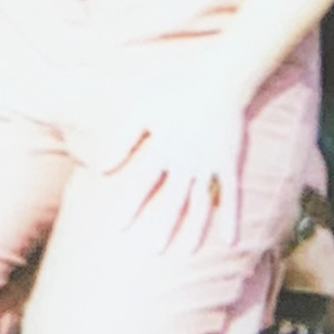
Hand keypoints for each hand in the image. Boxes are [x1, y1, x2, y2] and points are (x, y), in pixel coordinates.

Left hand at [93, 44, 248, 254]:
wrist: (220, 81)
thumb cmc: (177, 94)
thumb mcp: (142, 111)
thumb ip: (122, 140)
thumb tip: (102, 168)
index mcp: (163, 150)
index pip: (142, 185)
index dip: (130, 207)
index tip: (117, 229)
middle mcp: (185, 162)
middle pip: (172, 200)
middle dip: (162, 226)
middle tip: (153, 252)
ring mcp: (209, 165)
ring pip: (201, 203)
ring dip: (194, 229)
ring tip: (187, 252)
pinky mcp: (229, 164)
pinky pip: (232, 196)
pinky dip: (231, 218)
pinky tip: (230, 241)